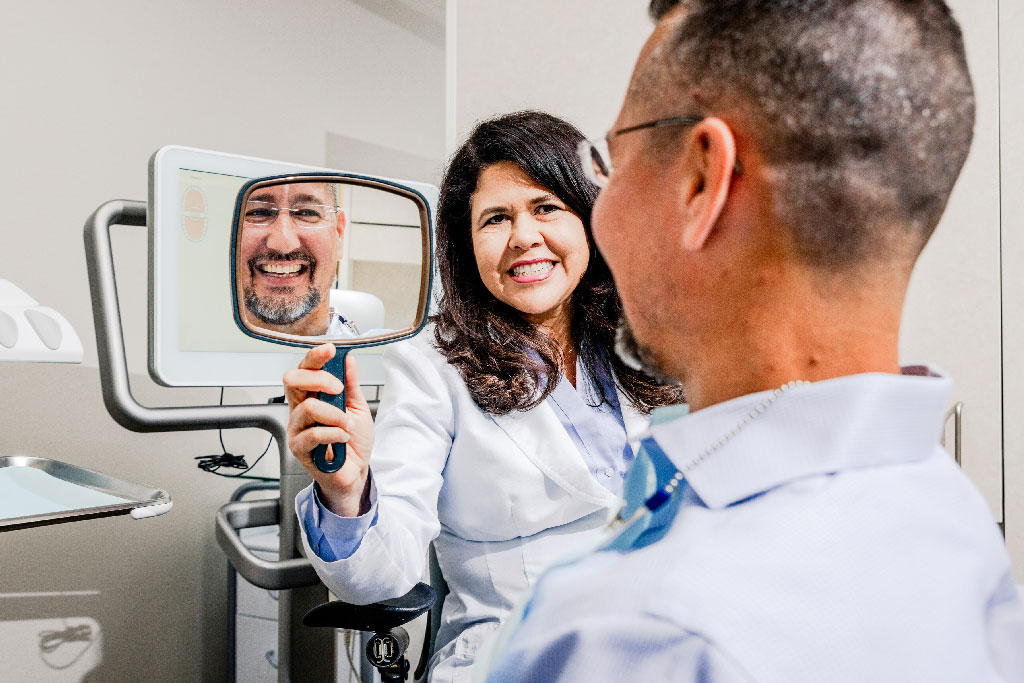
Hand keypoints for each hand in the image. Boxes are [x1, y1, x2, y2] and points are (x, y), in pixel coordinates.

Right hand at [284, 344, 374, 516]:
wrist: (356, 472)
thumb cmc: (353, 441)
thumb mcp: (358, 407)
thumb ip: (351, 384)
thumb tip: (348, 358)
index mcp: (311, 396)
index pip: (304, 370)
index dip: (314, 357)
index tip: (330, 350)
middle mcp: (299, 409)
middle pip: (292, 381)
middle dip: (318, 379)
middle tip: (338, 390)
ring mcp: (296, 428)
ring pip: (308, 408)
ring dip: (335, 415)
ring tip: (347, 425)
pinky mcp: (298, 448)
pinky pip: (313, 434)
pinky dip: (334, 433)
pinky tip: (342, 438)